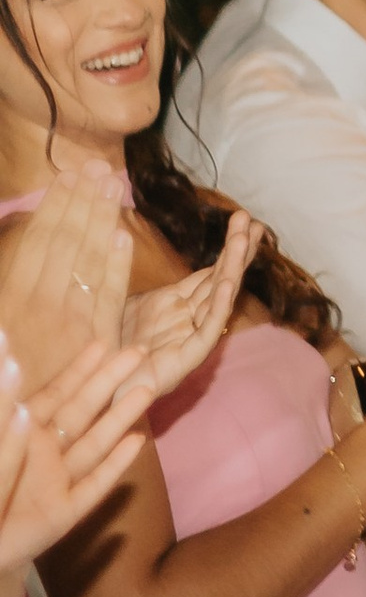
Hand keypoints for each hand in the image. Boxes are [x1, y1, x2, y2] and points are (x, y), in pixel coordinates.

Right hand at [0, 168, 134, 391]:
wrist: (18, 428)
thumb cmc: (10, 376)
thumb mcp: (5, 330)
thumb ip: (14, 286)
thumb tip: (30, 244)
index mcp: (10, 298)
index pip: (39, 241)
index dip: (56, 207)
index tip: (69, 177)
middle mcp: (38, 306)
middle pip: (66, 244)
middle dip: (82, 203)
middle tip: (97, 167)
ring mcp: (68, 323)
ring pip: (88, 262)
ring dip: (101, 220)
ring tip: (112, 185)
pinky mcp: (93, 343)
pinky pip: (106, 296)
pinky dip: (115, 265)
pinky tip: (123, 235)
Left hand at [0, 333, 157, 568]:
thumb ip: (5, 406)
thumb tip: (14, 363)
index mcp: (21, 433)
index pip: (57, 394)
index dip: (80, 369)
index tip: (103, 343)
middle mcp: (44, 453)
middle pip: (83, 412)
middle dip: (110, 382)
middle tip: (140, 353)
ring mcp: (55, 482)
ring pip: (95, 444)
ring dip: (120, 417)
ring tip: (147, 390)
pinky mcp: (62, 514)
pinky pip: (93, 487)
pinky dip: (115, 465)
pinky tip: (137, 442)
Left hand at [124, 210, 256, 399]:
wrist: (96, 390)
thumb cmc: (105, 348)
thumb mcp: (113, 299)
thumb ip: (121, 272)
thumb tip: (117, 235)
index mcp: (174, 304)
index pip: (209, 271)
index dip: (227, 247)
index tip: (243, 220)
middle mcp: (188, 317)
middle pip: (220, 278)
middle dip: (237, 250)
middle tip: (250, 220)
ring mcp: (190, 336)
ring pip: (219, 298)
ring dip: (233, 268)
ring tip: (246, 239)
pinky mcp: (188, 358)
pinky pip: (208, 330)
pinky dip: (219, 306)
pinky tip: (226, 284)